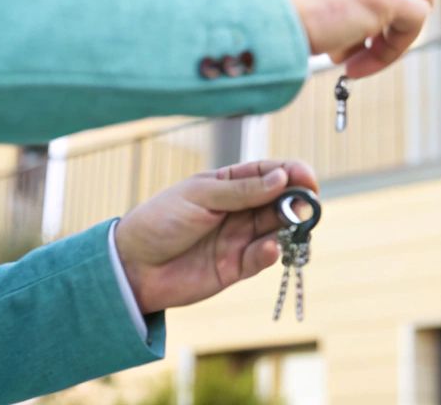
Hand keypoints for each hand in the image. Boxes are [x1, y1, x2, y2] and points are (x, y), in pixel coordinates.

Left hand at [114, 159, 318, 314]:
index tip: (308, 177)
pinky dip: (271, 253)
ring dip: (289, 226)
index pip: (268, 173)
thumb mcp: (200, 196)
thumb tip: (282, 177)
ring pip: (276, 229)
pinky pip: (262, 258)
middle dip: (296, 200)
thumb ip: (242, 190)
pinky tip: (270, 247)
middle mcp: (238, 210)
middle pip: (278, 200)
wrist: (132, 266)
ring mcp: (239, 238)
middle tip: (306, 203)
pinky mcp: (236, 267)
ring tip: (293, 224)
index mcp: (228, 184)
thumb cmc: (160, 221)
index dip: (291, 172)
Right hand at [261, 0, 435, 78]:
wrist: (255, 7)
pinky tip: (356, 66)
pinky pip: (414, 24)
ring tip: (364, 55)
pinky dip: (391, 51)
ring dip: (403, 30)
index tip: (356, 30)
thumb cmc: (267, 4)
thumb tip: (346, 32)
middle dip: (405, 8)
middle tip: (375, 39)